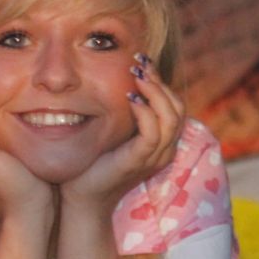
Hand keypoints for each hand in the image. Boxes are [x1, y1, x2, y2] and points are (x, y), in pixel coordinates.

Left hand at [62, 54, 184, 214]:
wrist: (81, 197)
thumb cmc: (93, 163)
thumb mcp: (113, 132)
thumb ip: (123, 113)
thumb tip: (119, 81)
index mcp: (160, 142)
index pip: (174, 105)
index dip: (161, 81)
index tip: (141, 61)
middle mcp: (163, 149)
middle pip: (177, 108)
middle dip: (160, 81)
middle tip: (139, 63)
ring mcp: (153, 157)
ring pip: (171, 118)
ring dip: (155, 92)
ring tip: (137, 75)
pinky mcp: (138, 162)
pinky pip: (152, 134)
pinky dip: (145, 113)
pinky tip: (130, 99)